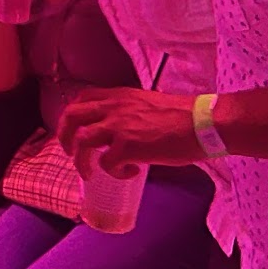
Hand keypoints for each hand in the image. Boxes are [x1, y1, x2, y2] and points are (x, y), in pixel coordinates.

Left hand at [56, 88, 201, 175]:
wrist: (203, 123)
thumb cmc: (183, 116)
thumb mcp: (148, 104)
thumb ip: (130, 112)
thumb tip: (123, 130)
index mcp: (118, 96)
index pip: (82, 99)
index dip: (73, 116)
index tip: (75, 130)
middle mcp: (113, 107)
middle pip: (71, 117)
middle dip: (63, 136)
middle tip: (70, 153)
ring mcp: (118, 126)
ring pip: (81, 141)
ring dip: (81, 161)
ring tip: (90, 173)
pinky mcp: (128, 147)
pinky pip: (106, 164)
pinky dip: (113, 172)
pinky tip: (129, 172)